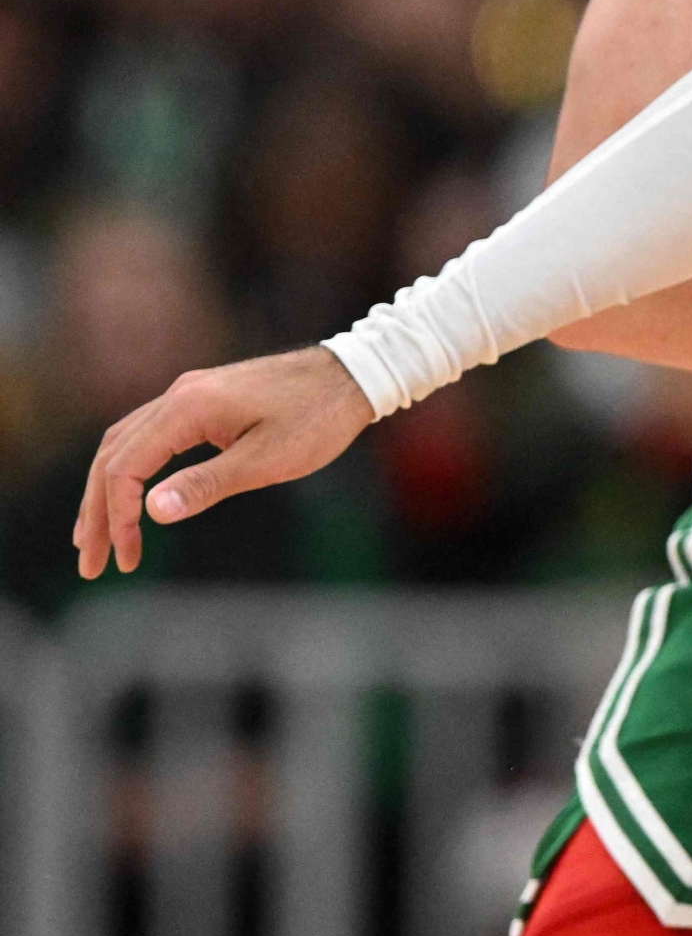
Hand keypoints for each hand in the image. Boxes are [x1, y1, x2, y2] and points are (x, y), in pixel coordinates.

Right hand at [73, 347, 376, 578]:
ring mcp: (189, 393)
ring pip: (125, 443)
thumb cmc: (318, 418)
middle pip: (113, 456)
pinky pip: (149, 434)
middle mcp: (178, 395)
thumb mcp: (267, 460)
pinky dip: (132, 469)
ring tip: (99, 537)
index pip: (125, 467)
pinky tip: (133, 497)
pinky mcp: (203, 399)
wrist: (355, 373)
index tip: (124, 557)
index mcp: (188, 408)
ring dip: (108, 491)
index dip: (116, 516)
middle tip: (92, 561)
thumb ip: (206, 484)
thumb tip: (150, 512)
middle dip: (98, 511)